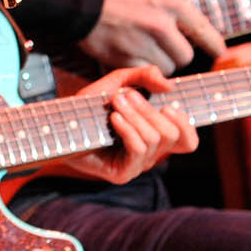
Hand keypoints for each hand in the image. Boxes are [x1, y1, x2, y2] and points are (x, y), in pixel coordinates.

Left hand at [51, 64, 197, 183]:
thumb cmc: (91, 105)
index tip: (168, 105)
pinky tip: (113, 118)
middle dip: (150, 110)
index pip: (188, 142)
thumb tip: (168, 85)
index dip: (186, 124)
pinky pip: (138, 150)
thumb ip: (145, 76)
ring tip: (116, 103)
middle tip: (127, 96)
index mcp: (155, 137)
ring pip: (155, 140)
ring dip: (136, 115)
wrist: (62, 122)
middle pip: (172, 135)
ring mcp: (137, 166)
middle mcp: (150, 155)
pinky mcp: (122, 174)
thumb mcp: (120, 82)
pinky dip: (128, 129)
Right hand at [79, 0, 226, 73]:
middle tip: (169, 49)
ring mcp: (142, 44)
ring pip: (165, 68)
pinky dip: (139, 70)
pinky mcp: (123, 58)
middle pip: (185, 56)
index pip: (202, 29)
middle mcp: (161, 25)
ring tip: (148, 53)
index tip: (220, 51)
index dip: (214, 43)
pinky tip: (132, 58)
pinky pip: (141, 73)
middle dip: (179, 54)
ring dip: (160, 64)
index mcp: (170, 1)